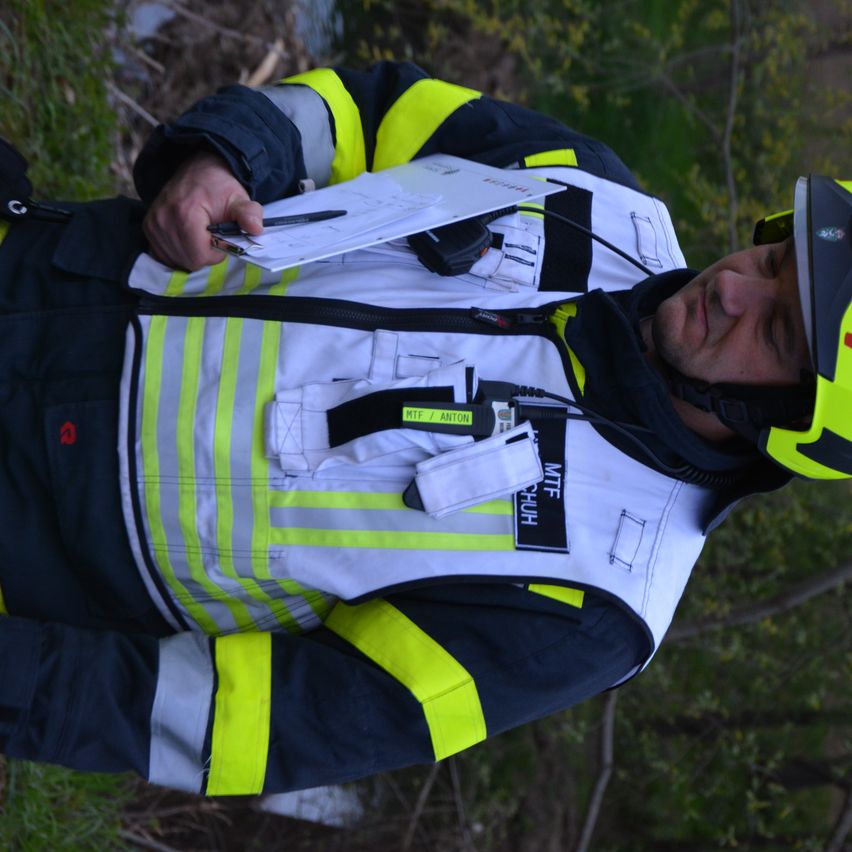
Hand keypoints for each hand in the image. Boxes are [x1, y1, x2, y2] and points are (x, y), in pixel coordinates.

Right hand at [142, 150, 263, 269]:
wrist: (197, 170)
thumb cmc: (219, 187)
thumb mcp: (238, 198)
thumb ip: (248, 214)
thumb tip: (256, 228)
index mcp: (185, 213)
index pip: (198, 256)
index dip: (215, 254)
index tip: (220, 239)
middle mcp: (163, 219)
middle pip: (188, 261)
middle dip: (204, 254)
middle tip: (211, 236)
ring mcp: (153, 224)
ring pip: (176, 259)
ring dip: (191, 253)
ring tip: (199, 234)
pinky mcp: (148, 227)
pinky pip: (163, 254)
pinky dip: (178, 251)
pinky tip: (187, 238)